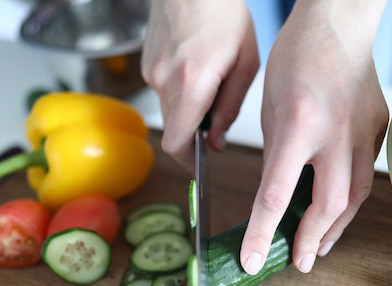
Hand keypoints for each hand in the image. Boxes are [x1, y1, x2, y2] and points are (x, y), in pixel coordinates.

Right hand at [141, 0, 259, 168]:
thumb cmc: (223, 14)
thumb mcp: (244, 64)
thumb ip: (230, 109)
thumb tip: (216, 142)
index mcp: (191, 84)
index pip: (177, 143)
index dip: (188, 160)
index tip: (199, 164)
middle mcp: (164, 81)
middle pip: (174, 129)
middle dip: (194, 132)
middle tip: (216, 117)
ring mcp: (151, 73)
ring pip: (170, 110)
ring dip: (188, 108)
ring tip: (209, 80)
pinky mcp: (146, 65)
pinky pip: (163, 91)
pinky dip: (179, 90)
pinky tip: (195, 67)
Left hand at [240, 0, 389, 274]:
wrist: (337, 26)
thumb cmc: (295, 60)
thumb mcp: (269, 110)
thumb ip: (276, 156)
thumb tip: (276, 197)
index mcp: (298, 125)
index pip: (276, 195)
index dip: (261, 234)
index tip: (251, 261)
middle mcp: (336, 133)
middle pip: (329, 205)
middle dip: (310, 240)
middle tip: (298, 262)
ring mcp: (364, 132)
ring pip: (356, 198)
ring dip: (335, 229)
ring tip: (317, 247)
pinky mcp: (379, 129)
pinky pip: (366, 175)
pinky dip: (349, 200)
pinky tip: (336, 212)